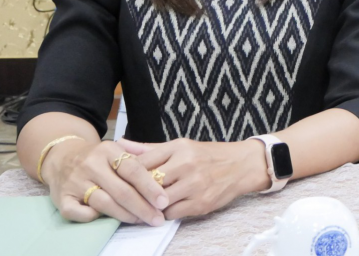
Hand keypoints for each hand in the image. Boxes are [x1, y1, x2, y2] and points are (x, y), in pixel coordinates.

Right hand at [43, 139, 167, 225]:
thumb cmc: (97, 158)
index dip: (150, 187)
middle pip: (121, 190)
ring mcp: (75, 181)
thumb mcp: (115, 150)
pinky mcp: (61, 197)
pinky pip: (77, 212)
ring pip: (103, 202)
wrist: (61, 156)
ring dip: (124, 215)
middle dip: (142, 207)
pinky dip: (91, 217)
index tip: (163, 201)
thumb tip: (164, 174)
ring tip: (140, 221)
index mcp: (107, 150)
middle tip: (157, 219)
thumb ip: (138, 158)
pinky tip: (104, 219)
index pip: (133, 169)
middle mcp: (91, 164)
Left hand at [118, 138, 269, 218]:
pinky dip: (164, 214)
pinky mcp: (201, 203)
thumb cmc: (206, 155)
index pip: (141, 162)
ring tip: (140, 206)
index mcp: (178, 147)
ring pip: (158, 201)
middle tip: (123, 198)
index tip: (116, 180)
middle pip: (148, 183)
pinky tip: (161, 210)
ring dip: (148, 206)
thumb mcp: (180, 146)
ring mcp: (194, 185)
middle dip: (134, 192)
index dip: (126, 174)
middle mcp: (186, 164)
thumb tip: (120, 145)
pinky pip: (173, 213)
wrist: (241, 165)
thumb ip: (149, 149)